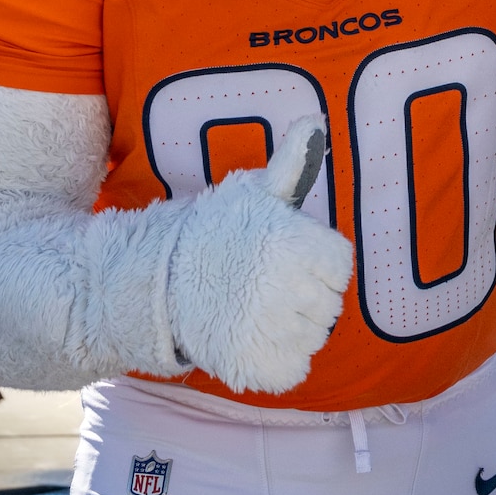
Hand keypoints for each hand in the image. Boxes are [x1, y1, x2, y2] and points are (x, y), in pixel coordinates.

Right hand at [168, 115, 354, 393]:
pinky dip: (277, 362)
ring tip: (253, 309)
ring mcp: (271, 329)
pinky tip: (251, 339)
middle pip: (329, 305)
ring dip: (291, 330)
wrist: (156, 282)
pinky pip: (294, 370)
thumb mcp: (253, 194)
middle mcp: (287, 286)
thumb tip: (316, 124)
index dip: (314, 264)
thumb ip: (291, 165)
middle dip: (304, 297)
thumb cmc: (215, 234)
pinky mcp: (255, 366)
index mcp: (295, 243)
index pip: (339, 267)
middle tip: (262, 285)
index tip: (283, 259)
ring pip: (314, 339)